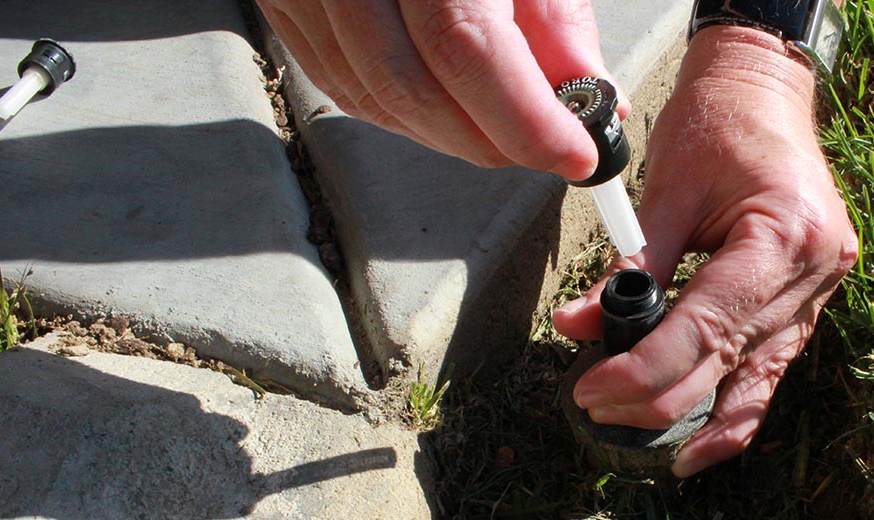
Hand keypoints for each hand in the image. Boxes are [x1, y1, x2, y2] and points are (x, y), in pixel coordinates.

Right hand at [256, 0, 625, 179]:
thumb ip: (553, 9)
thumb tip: (587, 92)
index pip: (461, 46)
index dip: (522, 117)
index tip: (574, 152)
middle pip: (409, 86)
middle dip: (490, 138)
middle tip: (548, 147)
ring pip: (373, 98)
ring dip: (451, 135)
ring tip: (507, 129)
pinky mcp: (286, 8)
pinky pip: (344, 86)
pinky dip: (406, 115)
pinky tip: (450, 112)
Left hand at [553, 27, 858, 476]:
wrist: (766, 93)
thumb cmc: (719, 124)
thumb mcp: (667, 190)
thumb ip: (629, 268)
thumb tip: (577, 327)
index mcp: (784, 235)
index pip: (706, 329)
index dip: (643, 371)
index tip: (591, 390)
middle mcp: (814, 273)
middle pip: (727, 364)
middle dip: (656, 399)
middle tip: (594, 406)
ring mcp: (820, 295)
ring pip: (755, 383)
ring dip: (693, 417)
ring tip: (639, 439)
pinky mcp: (808, 306)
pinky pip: (769, 372)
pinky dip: (730, 408)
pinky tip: (695, 444)